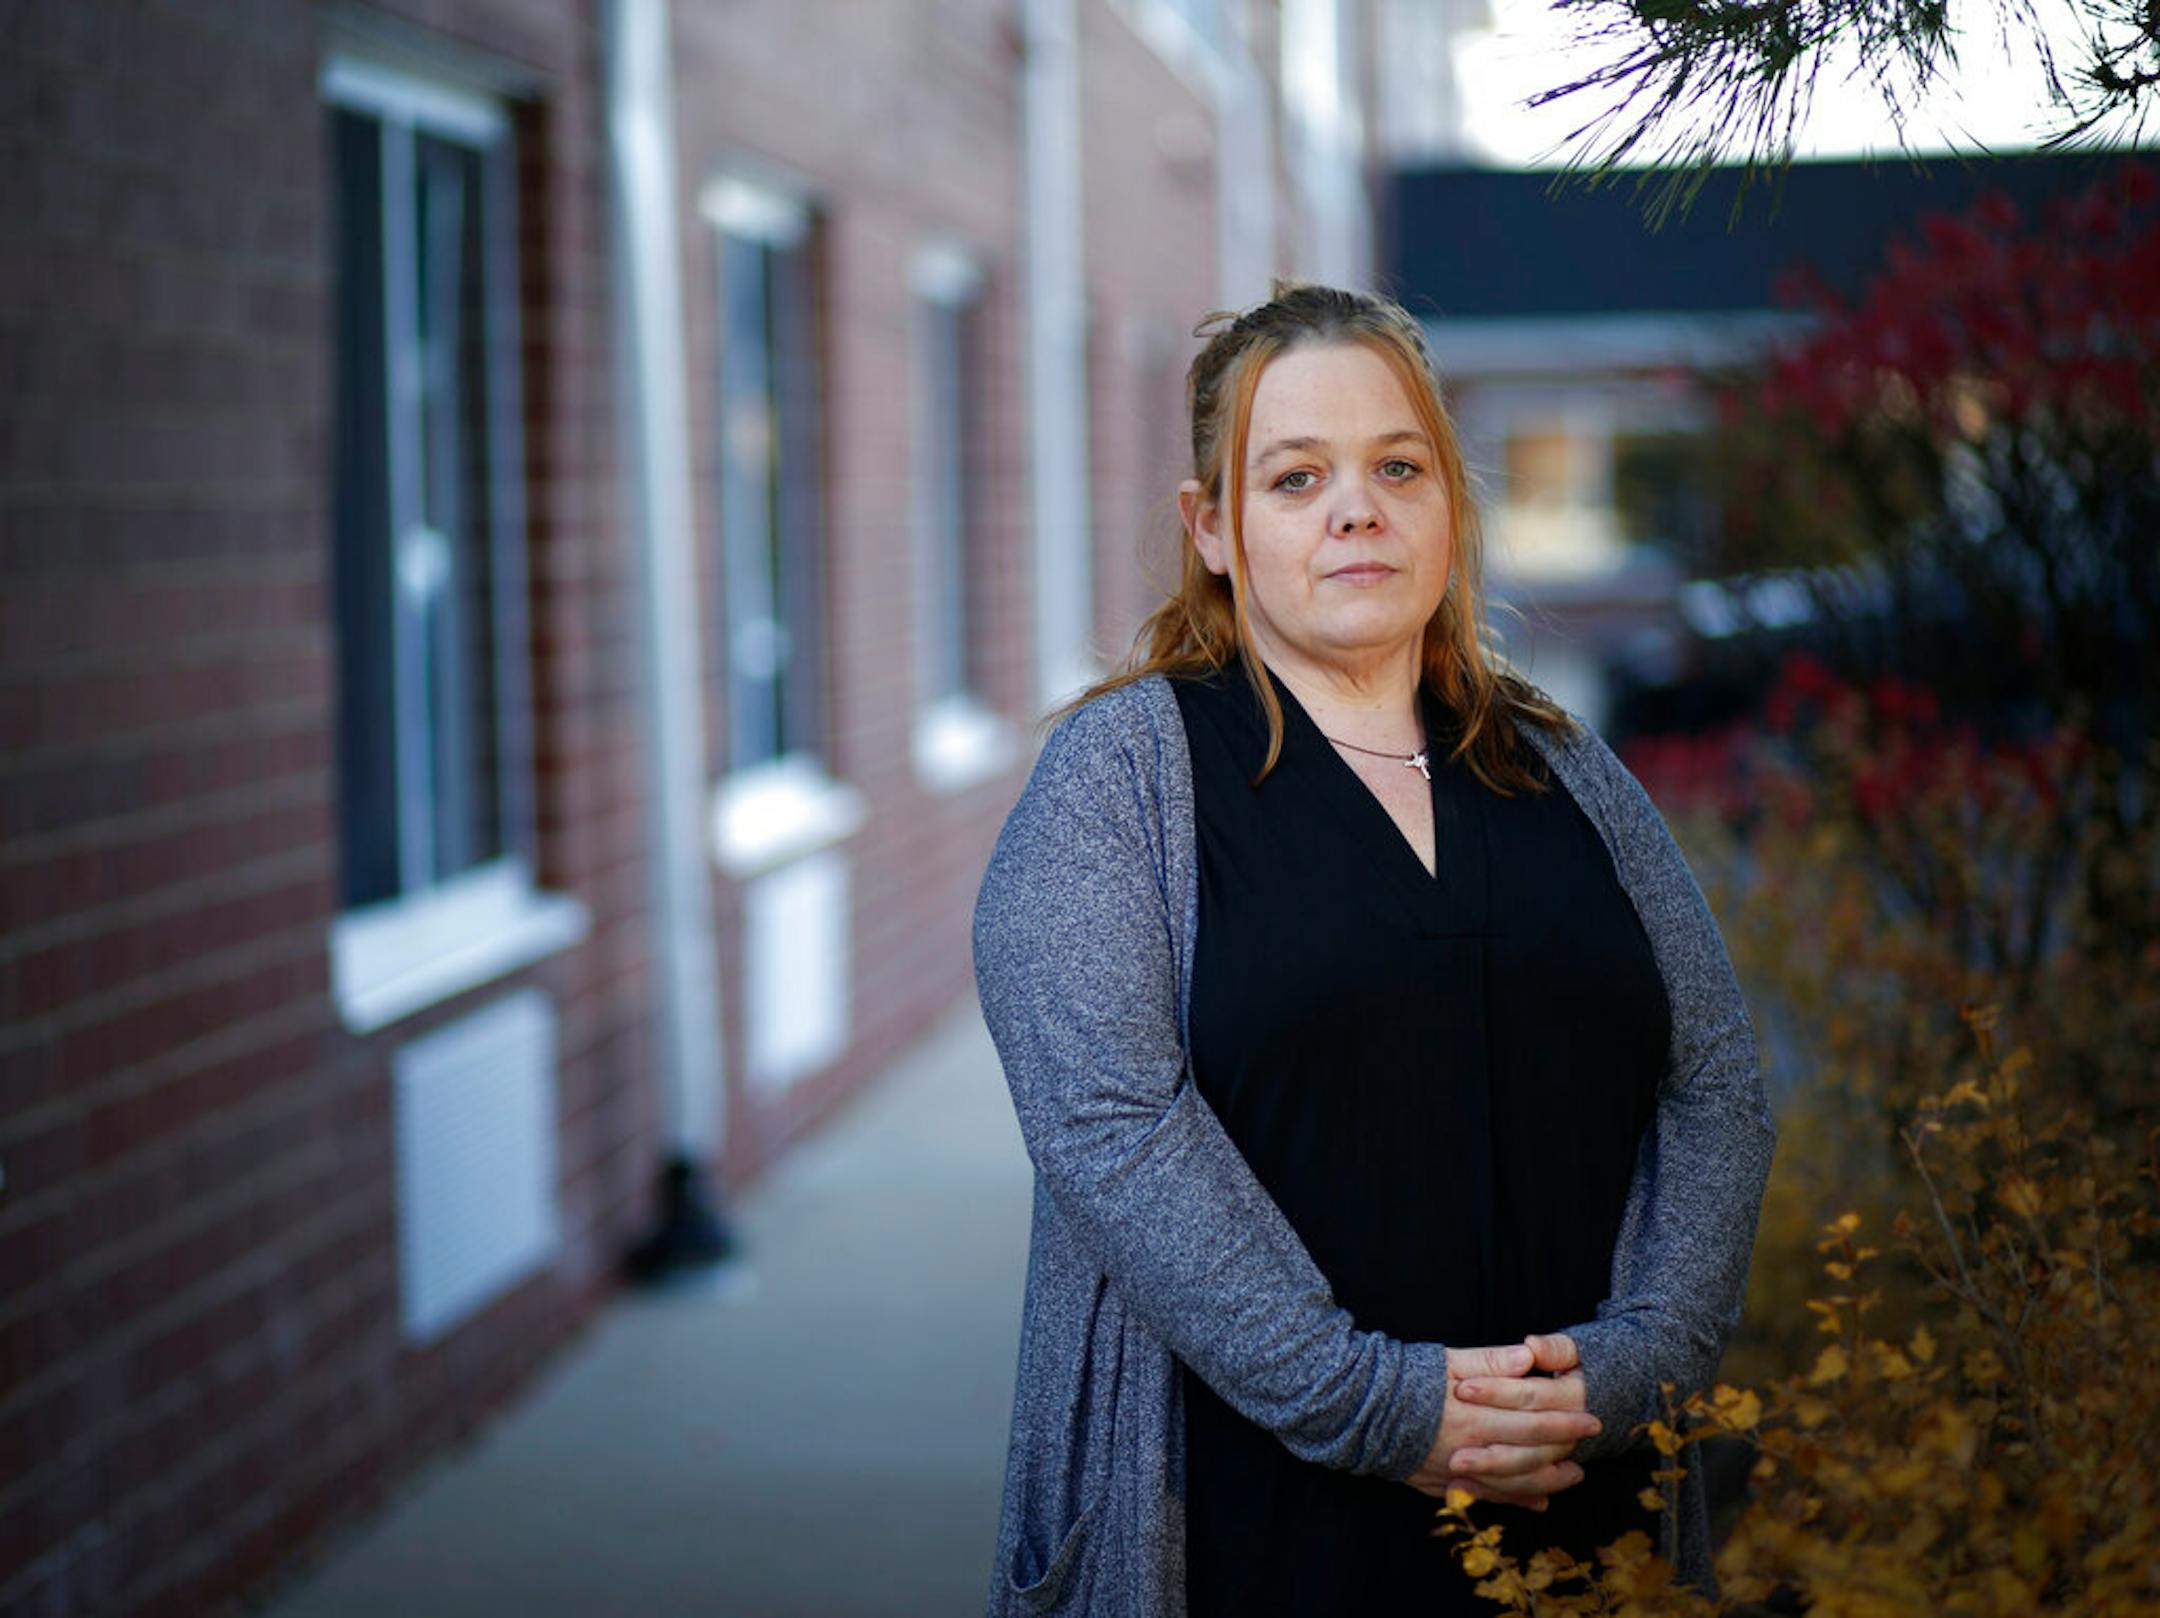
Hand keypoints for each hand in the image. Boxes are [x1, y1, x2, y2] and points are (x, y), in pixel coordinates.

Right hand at [1404, 1336, 1598, 1505]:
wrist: (1359, 1410)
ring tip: (1574, 1476)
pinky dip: (1516, 1501)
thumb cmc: (1405, 1379)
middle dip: (1565, 1448)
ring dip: (1548, 1481)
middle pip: (1529, 1454)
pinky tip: (1537, 1501)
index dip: (1565, 1421)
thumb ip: (1488, 1361)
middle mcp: (1471, 1449)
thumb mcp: (1446, 1360)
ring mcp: (1458, 1473)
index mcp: (1474, 1416)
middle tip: (1591, 1443)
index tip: (1592, 1418)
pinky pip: (1489, 1499)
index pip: (1531, 1421)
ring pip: (1514, 1484)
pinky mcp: (1445, 1486)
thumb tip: (1527, 1358)